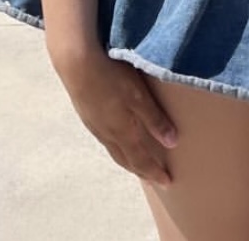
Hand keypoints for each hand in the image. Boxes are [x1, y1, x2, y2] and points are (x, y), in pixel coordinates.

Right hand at [53, 44, 178, 184]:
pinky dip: (117, 146)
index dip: (154, 172)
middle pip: (125, 159)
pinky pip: (105, 139)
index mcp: (122, 132)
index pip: (140, 160)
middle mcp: (107, 134)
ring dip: (127, 160)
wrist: (76, 65)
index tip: (167, 182)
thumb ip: (154, 119)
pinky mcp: (87, 114)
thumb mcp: (139, 97)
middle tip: (153, 178)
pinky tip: (117, 138)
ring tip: (137, 162)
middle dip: (141, 170)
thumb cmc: (112, 78)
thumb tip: (172, 143)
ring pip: (114, 149)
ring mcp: (94, 125)